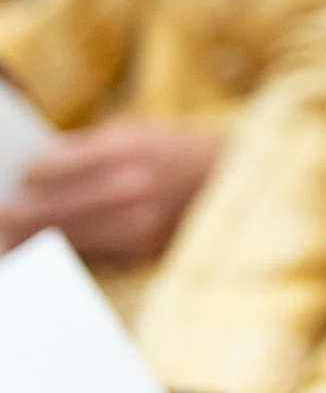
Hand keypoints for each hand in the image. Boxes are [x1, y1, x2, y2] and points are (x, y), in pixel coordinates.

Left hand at [0, 121, 222, 264]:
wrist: (235, 181)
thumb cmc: (176, 151)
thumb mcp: (137, 133)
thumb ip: (85, 150)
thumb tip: (30, 176)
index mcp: (126, 149)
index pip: (49, 168)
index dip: (27, 175)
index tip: (19, 177)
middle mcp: (129, 188)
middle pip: (46, 211)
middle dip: (12, 217)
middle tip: (1, 216)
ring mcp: (136, 226)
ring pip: (59, 241)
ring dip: (29, 242)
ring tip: (12, 238)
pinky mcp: (141, 253)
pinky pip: (86, 259)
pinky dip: (62, 256)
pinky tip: (47, 251)